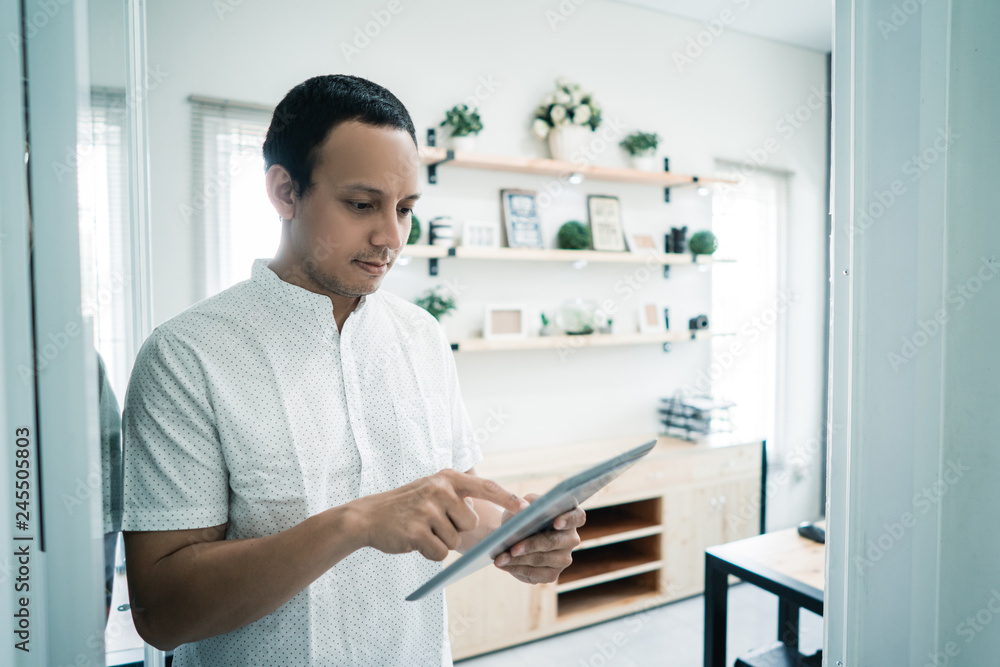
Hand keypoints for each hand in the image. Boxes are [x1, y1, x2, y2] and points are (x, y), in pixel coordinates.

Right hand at [350, 468, 524, 561]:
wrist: (367, 517)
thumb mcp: (431, 489)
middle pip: (470, 523)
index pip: (485, 486)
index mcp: (447, 478)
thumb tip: (483, 514)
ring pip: (454, 540)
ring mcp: (427, 509)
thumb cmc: (405, 507)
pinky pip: (439, 553)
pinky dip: (430, 553)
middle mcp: (439, 489)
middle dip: (456, 530)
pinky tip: (414, 542)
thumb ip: (456, 497)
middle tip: (433, 524)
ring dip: (439, 542)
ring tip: (420, 530)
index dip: (507, 497)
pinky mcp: (416, 531)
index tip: (525, 508)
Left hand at [493, 493, 585, 583]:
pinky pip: (534, 573)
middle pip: (554, 541)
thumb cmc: (522, 515)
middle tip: (513, 547)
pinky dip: (516, 568)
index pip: (578, 516)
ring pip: (541, 558)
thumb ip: (527, 502)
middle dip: (531, 544)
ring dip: (518, 559)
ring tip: (500, 558)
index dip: (569, 519)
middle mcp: (571, 539)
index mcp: (569, 517)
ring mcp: (563, 558)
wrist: (510, 536)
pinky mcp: (552, 574)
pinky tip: (502, 564)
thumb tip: (526, 508)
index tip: (556, 522)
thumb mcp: (523, 504)